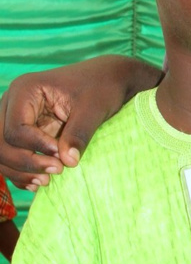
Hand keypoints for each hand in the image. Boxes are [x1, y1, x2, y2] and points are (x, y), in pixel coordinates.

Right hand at [0, 57, 161, 189]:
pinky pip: (11, 156)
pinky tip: (37, 183)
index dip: (37, 148)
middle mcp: (13, 103)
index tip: (62, 158)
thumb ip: (79, 133)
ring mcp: (15, 118)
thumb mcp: (94, 108)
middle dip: (25, 162)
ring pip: (2, 151)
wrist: (107, 80)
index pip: (15, 129)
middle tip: (57, 171)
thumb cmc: (101, 87)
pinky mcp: (23, 132)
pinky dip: (20, 172)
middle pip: (1, 142)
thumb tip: (67, 162)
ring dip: (20, 170)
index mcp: (26, 90)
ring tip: (48, 180)